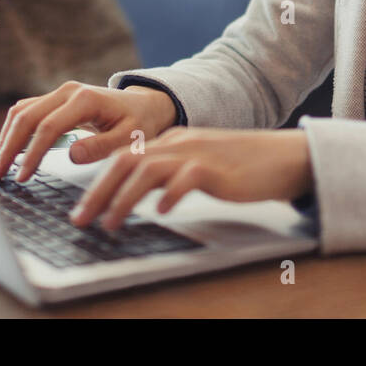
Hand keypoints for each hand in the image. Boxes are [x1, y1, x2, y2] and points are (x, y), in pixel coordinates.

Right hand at [0, 81, 177, 182]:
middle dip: (8, 147)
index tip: (23, 176)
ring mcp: (59, 94)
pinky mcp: (54, 100)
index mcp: (85, 100)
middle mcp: (67, 92)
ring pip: (21, 112)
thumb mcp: (130, 138)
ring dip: (6, 138)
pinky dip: (14, 131)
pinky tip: (8, 152)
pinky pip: (27, 112)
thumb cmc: (139, 122)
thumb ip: (103, 146)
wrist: (144, 104)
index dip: (32, 153)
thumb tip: (72, 154)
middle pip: (26, 116)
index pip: (49, 127)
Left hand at [69, 127, 313, 230]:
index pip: (122, 157)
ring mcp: (197, 153)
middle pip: (124, 161)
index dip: (96, 182)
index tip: (81, 209)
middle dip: (97, 191)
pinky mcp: (217, 169)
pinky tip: (162, 212)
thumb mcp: (195, 165)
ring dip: (122, 198)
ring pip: (146, 169)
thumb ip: (166, 173)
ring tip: (109, 224)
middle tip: (80, 220)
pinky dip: (169, 194)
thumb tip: (132, 193)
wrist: (285, 156)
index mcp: (169, 141)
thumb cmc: (241, 167)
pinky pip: (186, 178)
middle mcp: (177, 143)